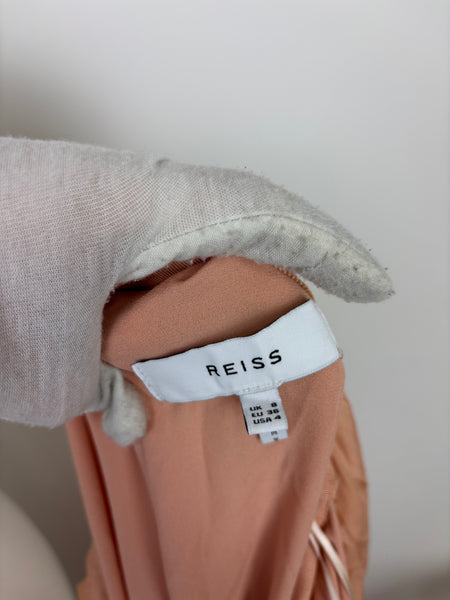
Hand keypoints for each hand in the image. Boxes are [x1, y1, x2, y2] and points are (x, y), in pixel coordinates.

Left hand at [0, 137, 392, 436]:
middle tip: (310, 313)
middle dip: (288, 262)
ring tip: (245, 325)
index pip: (273, 218)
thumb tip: (128, 412)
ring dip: (225, 276)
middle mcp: (140, 188)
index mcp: (154, 203)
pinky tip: (169, 316)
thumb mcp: (46, 362)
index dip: (332, 250)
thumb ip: (101, 390)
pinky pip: (155, 243)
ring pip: (196, 234)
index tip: (373, 283)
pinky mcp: (82, 210)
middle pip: (243, 220)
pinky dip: (175, 281)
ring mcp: (109, 195)